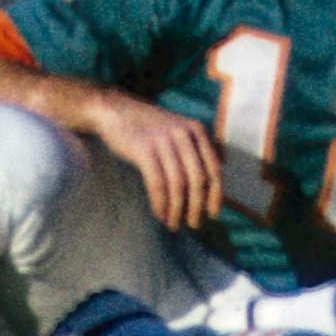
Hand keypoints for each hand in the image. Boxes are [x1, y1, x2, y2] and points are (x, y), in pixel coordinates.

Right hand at [84, 93, 222, 231]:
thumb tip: (219, 172)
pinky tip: (159, 213)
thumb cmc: (149, 127)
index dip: (215, 194)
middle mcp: (184, 134)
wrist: (115, 111)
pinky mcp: (143, 149)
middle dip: (197, 206)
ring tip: (173, 223)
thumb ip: (198, 147)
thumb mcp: (179, 129)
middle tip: (193, 224)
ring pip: (178, 184)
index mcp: (197, 130)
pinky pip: (157, 183)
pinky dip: (160, 202)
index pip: (214, 169)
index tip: (212, 214)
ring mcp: (164, 141)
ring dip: (177, 209)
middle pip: (198, 179)